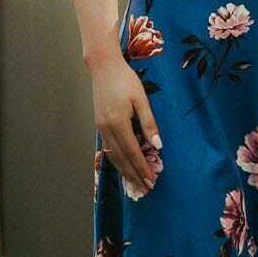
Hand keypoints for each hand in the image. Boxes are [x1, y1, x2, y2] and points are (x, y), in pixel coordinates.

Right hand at [90, 54, 160, 194]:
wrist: (103, 67)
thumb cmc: (125, 80)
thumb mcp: (141, 99)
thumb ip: (148, 123)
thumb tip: (157, 145)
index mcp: (118, 123)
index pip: (132, 152)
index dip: (142, 168)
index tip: (151, 180)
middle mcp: (106, 129)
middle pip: (121, 159)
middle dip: (133, 175)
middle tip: (145, 189)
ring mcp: (100, 128)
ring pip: (113, 155)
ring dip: (124, 170)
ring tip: (135, 182)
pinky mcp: (99, 125)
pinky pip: (108, 148)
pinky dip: (117, 160)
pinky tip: (124, 166)